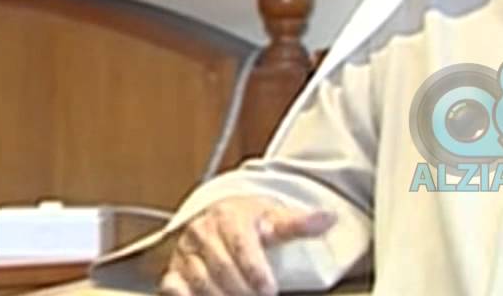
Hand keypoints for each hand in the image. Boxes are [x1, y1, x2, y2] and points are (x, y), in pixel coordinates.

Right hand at [159, 195, 336, 295]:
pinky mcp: (174, 270)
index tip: (269, 290)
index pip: (241, 246)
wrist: (217, 215)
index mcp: (229, 217)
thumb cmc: (247, 219)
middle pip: (222, 269)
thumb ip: (298, 223)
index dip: (255, 271)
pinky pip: (174, 289)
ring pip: (200, 282)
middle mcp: (203, 232)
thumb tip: (328, 219)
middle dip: (243, 290)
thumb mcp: (273, 216)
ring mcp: (186, 252)